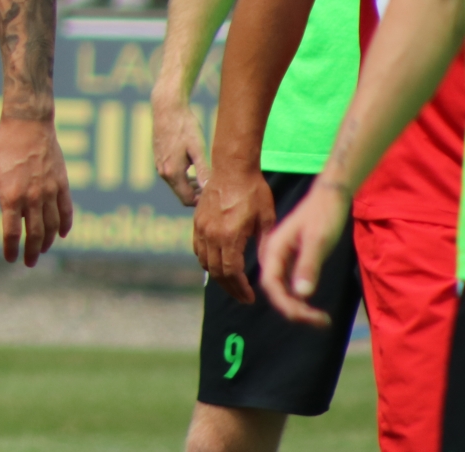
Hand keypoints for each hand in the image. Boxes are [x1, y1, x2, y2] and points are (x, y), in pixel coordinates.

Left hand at [0, 116, 72, 264]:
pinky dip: (65, 226)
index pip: (11, 233)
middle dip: (31, 252)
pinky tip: (61, 234)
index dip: (10, 249)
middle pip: (34, 234)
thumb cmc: (1, 149)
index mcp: (11, 196)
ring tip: (41, 250)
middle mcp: (32, 198)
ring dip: (47, 242)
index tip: (10, 259)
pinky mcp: (62, 184)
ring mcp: (50, 192)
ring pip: (52, 226)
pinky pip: (67, 211)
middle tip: (28, 263)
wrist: (27, 125)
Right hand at [152, 94, 205, 204]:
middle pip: (181, 193)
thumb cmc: (184, 126)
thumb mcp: (198, 149)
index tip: (216, 194)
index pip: (186, 199)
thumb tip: (211, 190)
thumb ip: (203, 171)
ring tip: (207, 178)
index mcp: (172, 172)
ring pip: (176, 184)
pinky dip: (184, 176)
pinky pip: (172, 175)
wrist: (167, 108)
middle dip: (197, 195)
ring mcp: (159, 164)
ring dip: (191, 185)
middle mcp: (163, 171)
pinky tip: (195, 166)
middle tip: (215, 188)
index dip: (201, 202)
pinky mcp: (159, 157)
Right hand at [193, 166, 277, 301]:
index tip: (250, 297)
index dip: (240, 288)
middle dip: (230, 288)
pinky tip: (218, 264)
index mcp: (229, 236)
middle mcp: (210, 234)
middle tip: (242, 296)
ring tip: (232, 284)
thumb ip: (264, 247)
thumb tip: (267, 269)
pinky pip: (197, 249)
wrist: (232, 168)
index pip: (231, 272)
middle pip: (216, 272)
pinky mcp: (196, 221)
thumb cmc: (253, 191)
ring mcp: (201, 228)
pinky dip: (207, 262)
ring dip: (218, 277)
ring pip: (204, 262)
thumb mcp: (266, 220)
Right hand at [258, 180, 350, 327]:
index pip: (272, 285)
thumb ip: (308, 266)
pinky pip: (289, 284)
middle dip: (295, 311)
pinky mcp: (292, 259)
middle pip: (275, 291)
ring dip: (298, 307)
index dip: (287, 305)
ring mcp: (282, 257)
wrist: (330, 196)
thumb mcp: (318, 240)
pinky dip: (300, 298)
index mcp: (273, 250)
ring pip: (282, 289)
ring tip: (321, 319)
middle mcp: (273, 255)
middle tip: (322, 322)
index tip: (310, 317)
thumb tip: (301, 296)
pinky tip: (313, 305)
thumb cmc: (324, 215)